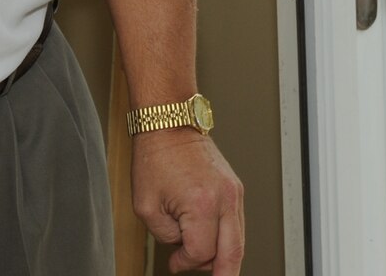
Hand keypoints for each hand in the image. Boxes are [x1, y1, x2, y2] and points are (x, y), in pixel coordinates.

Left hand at [131, 130, 244, 273]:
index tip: (173, 263)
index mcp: (202, 205)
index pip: (200, 253)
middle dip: (223, 275)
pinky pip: (237, 224)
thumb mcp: (147, 207)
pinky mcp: (235, 188)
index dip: (184, 263)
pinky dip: (227, 239)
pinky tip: (216, 247)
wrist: (170, 124)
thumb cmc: (155, 158)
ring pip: (239, 241)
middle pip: (233, 254)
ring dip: (224, 258)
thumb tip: (183, 248)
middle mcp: (225, 199)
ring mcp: (234, 193)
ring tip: (210, 266)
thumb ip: (166, 237)